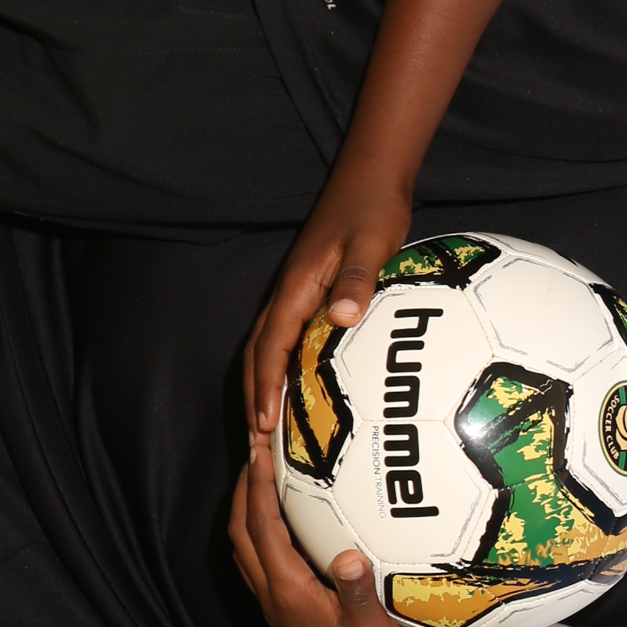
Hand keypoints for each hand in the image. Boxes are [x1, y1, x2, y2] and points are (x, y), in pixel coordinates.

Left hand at [227, 438, 418, 626]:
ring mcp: (275, 606)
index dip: (259, 485)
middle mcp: (272, 596)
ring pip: (244, 548)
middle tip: (256, 450)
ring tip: (263, 477)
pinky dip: (259, 532)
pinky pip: (258, 562)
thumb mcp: (372, 626)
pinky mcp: (285, 612)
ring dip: (246, 510)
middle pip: (241, 533)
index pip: (262, 528)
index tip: (261, 447)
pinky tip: (282, 523)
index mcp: (287, 592)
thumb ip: (357, 590)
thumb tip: (346, 556)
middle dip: (244, 489)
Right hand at [243, 166, 411, 436]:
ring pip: (266, 349)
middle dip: (253, 400)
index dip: (265, 388)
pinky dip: (281, 371)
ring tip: (267, 434)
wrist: (370, 176)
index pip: (271, 347)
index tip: (264, 427)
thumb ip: (358, 278)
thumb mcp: (372, 242)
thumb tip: (344, 316)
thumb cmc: (373, 208)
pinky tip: (299, 396)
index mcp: (297, 288)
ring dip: (262, 389)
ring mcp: (296, 294)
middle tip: (256, 450)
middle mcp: (288, 294)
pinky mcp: (309, 293)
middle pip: (257, 356)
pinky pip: (286, 340)